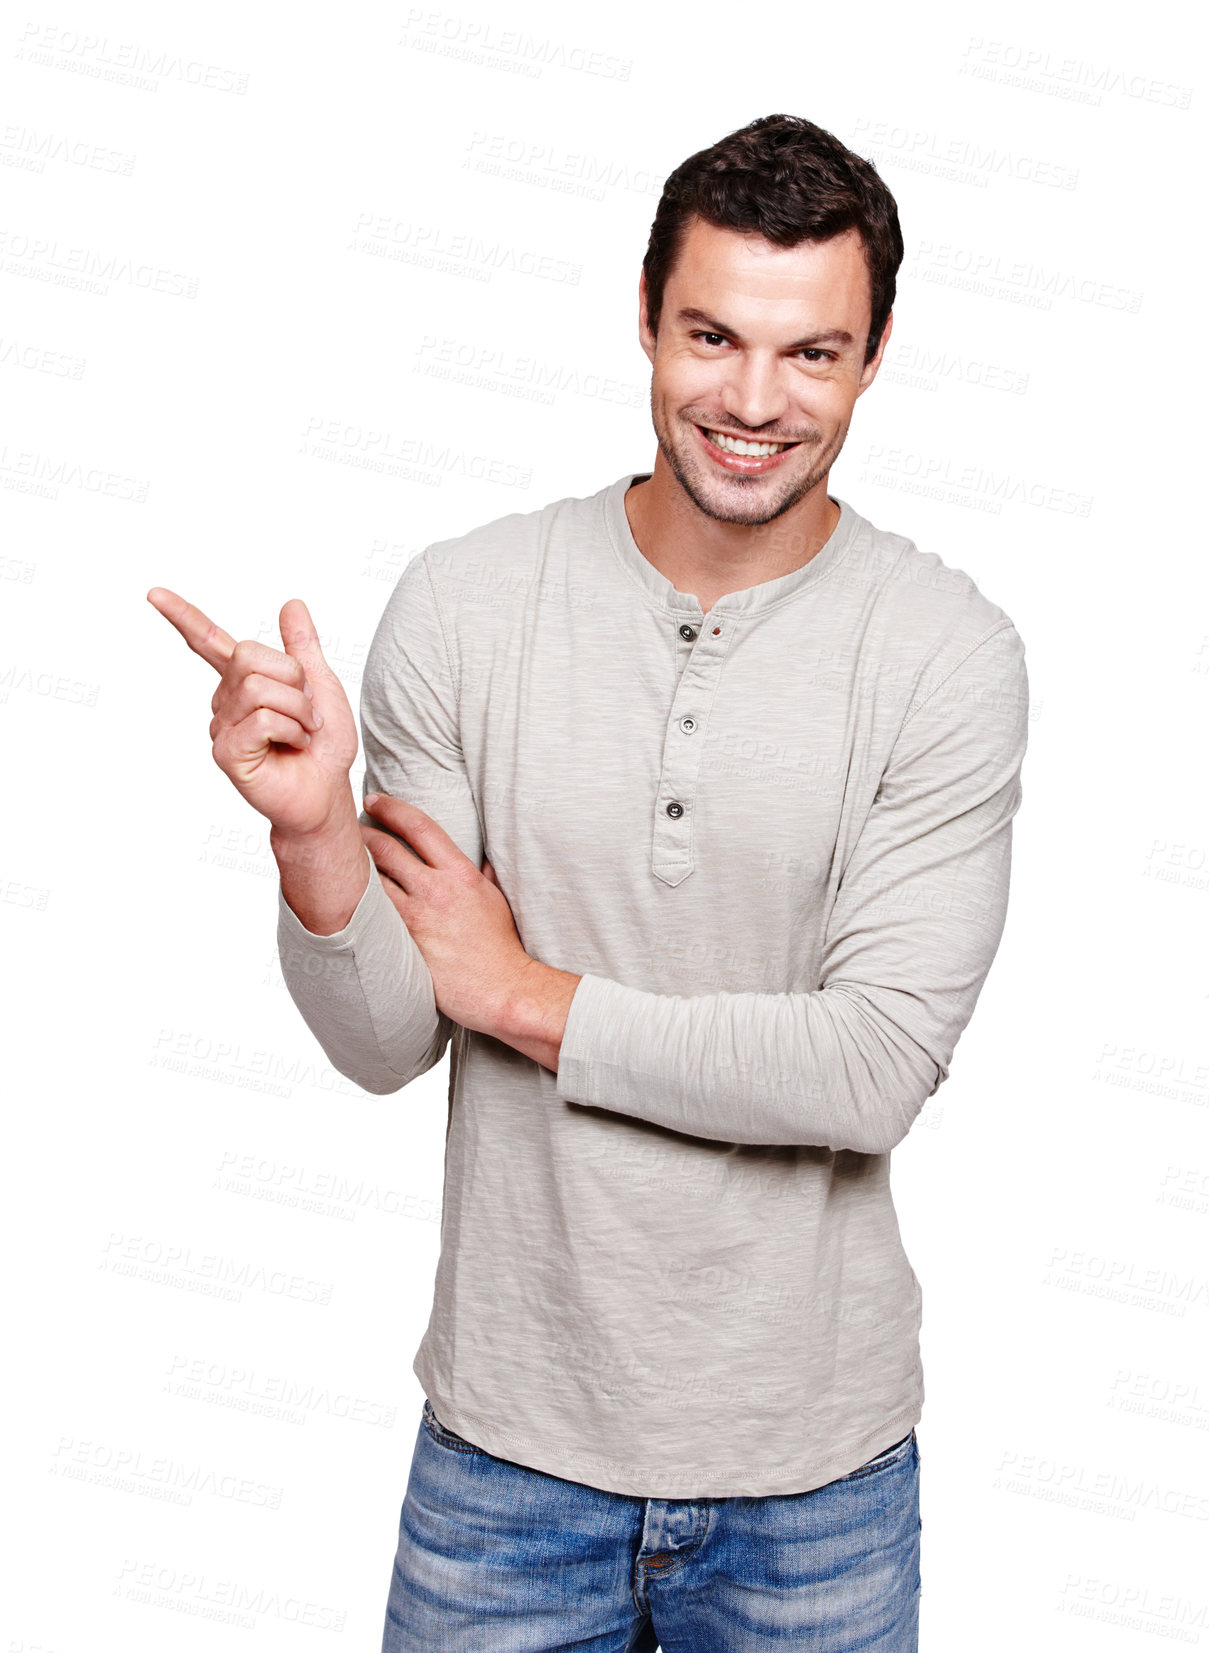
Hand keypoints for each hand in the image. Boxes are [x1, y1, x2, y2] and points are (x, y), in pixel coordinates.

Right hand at [147, 587, 358, 838]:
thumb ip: (302, 647)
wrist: (327, 791)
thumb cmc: (323, 745)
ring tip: (304, 731)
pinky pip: (261, 719)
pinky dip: (292, 730)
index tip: (154, 593)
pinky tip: (294, 746)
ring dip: (298, 708)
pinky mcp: (227, 752)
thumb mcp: (321, 686)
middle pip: (249, 656)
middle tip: (308, 709)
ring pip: (258, 688)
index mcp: (244, 681)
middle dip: (293, 679)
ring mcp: (222, 726)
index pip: (209, 642)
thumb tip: (291, 604)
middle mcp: (226, 701)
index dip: (183, 616)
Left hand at [361, 793, 531, 1033]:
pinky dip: (356, 899)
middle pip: (385, 847)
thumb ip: (484, 874)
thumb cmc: (499, 946)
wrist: (499, 988)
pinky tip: (344, 894)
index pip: (419, 826)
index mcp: (460, 873)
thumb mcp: (495, 899)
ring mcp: (414, 917)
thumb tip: (482, 860)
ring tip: (341, 858)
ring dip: (352, 865)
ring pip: (370, 878)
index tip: (374, 800)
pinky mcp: (400, 943)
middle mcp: (434, 890)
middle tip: (348, 828)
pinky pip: (369, 913)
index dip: (391, 808)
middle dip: (361, 832)